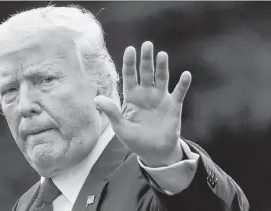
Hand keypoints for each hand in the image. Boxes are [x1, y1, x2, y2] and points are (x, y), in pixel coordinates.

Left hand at [94, 41, 191, 166]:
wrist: (154, 152)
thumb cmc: (135, 139)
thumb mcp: (121, 127)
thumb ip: (112, 112)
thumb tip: (96, 98)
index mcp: (132, 96)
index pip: (129, 75)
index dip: (129, 63)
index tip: (130, 49)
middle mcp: (146, 93)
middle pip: (146, 72)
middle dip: (146, 59)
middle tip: (147, 45)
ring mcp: (161, 98)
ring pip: (162, 78)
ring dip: (162, 67)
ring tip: (162, 55)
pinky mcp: (174, 105)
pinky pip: (179, 92)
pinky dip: (183, 84)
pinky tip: (186, 75)